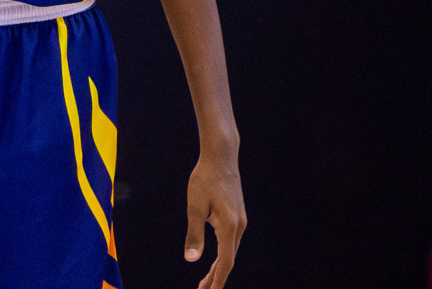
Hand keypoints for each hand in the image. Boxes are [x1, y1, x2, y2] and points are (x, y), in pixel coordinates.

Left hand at [184, 150, 245, 288]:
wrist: (221, 157)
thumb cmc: (205, 179)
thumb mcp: (195, 206)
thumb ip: (194, 234)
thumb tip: (191, 260)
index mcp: (230, 226)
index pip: (225, 262)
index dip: (217, 280)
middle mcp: (239, 226)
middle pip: (228, 260)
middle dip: (216, 278)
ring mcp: (240, 221)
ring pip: (230, 251)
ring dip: (219, 267)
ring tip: (205, 282)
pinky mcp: (237, 216)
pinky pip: (230, 242)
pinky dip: (222, 254)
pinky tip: (213, 260)